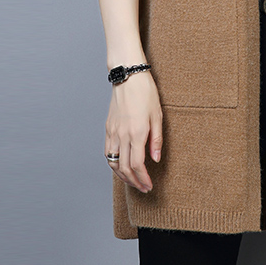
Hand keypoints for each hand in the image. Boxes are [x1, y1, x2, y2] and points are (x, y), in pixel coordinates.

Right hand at [105, 71, 162, 192]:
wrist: (128, 76)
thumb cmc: (145, 92)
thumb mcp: (157, 115)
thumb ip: (156, 139)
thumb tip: (155, 160)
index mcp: (136, 133)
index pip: (138, 165)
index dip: (143, 179)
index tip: (149, 186)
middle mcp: (122, 135)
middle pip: (124, 168)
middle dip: (134, 182)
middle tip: (143, 188)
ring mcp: (113, 132)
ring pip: (113, 163)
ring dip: (122, 176)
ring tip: (132, 181)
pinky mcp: (108, 128)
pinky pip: (108, 152)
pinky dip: (113, 164)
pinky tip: (120, 166)